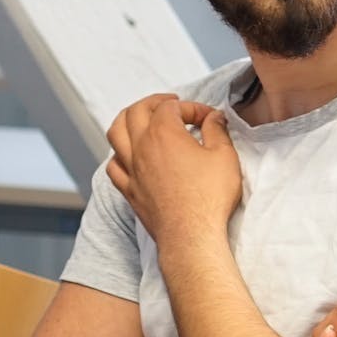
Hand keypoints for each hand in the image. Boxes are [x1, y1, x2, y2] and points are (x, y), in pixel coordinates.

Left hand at [106, 94, 242, 245]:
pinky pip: (113, 165)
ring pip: (115, 134)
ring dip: (127, 120)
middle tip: (170, 104)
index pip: (170, 107)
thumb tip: (213, 117)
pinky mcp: (128, 189)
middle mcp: (140, 148)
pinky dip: (119, 154)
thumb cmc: (209, 196)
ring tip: (140, 118)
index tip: (208, 118)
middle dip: (153, 102)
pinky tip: (128, 155)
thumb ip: (217, 130)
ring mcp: (130, 169)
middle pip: (134, 112)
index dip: (191, 107)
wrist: (190, 234)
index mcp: (163, 134)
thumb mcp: (224, 156)